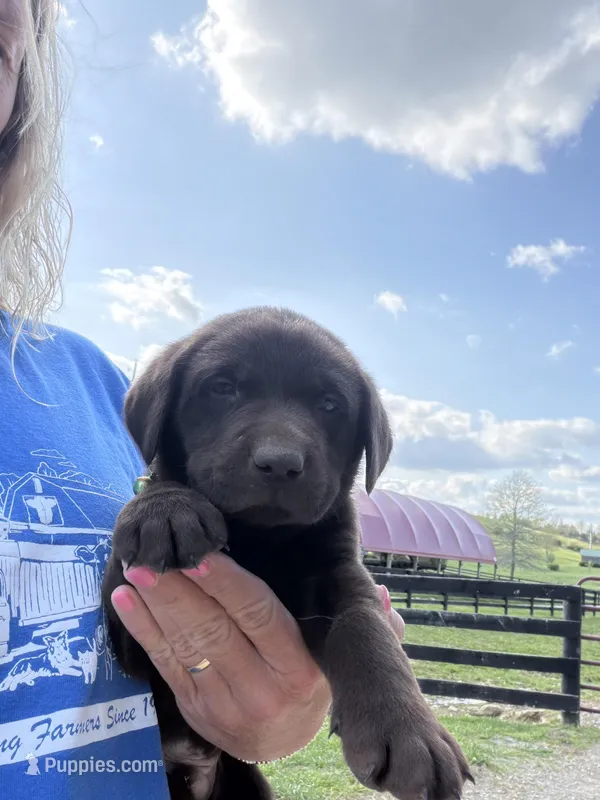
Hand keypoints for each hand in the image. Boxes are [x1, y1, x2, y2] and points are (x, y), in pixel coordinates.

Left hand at [110, 553, 403, 762]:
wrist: (283, 746)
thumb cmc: (310, 682)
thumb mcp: (340, 656)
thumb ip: (365, 625)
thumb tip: (380, 595)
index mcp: (299, 667)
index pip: (259, 616)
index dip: (227, 584)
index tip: (199, 555)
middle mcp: (261, 687)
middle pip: (215, 629)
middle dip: (178, 591)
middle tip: (152, 556)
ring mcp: (224, 704)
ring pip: (185, 647)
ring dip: (154, 608)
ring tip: (134, 571)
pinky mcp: (196, 712)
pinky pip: (167, 668)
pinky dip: (144, 633)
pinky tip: (126, 603)